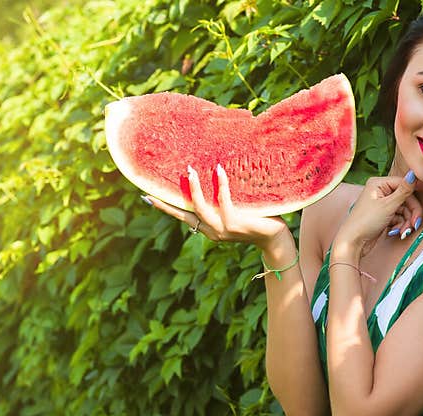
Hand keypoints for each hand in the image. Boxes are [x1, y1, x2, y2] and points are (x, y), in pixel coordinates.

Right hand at [142, 164, 288, 250]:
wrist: (274, 238)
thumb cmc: (257, 221)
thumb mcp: (235, 212)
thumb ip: (222, 203)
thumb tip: (213, 175)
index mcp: (209, 229)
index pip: (183, 217)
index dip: (165, 208)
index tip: (148, 198)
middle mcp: (212, 232)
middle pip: (184, 214)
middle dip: (169, 200)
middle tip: (160, 183)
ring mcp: (222, 230)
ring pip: (200, 208)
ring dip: (194, 189)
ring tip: (190, 170)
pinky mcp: (234, 224)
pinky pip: (223, 201)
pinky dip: (221, 185)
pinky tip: (219, 170)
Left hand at [334, 171, 422, 258]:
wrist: (352, 243)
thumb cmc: (366, 222)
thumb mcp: (388, 205)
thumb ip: (404, 191)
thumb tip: (414, 173)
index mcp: (379, 183)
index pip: (406, 183)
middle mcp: (380, 192)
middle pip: (407, 199)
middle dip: (412, 213)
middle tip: (415, 224)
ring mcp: (381, 204)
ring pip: (404, 210)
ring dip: (407, 222)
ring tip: (403, 232)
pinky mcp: (382, 216)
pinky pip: (398, 218)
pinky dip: (400, 225)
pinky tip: (395, 233)